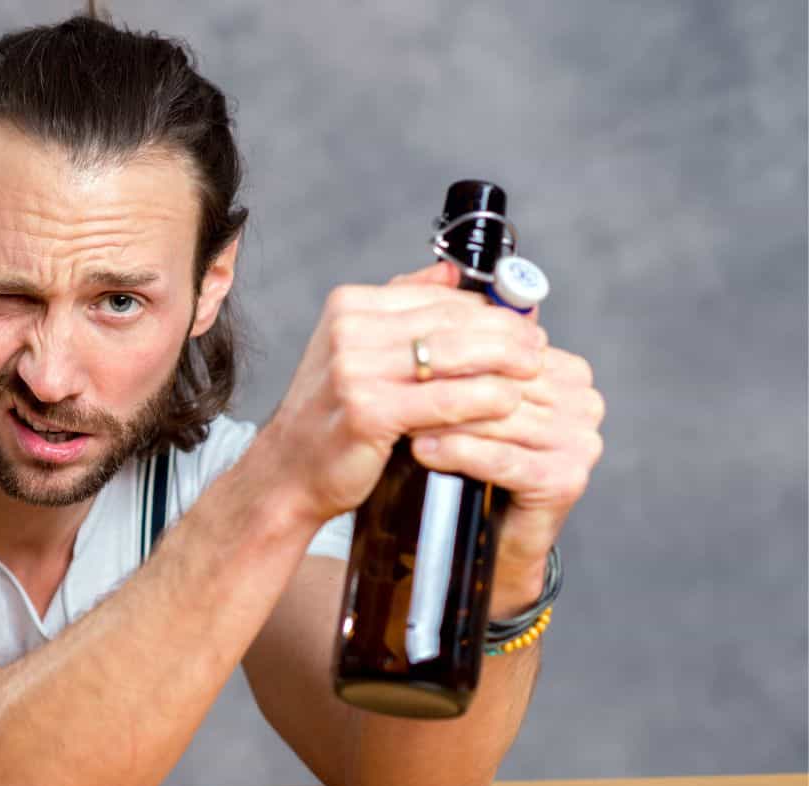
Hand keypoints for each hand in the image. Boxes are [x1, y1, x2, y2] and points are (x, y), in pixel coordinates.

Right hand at [258, 261, 552, 531]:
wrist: (289, 470)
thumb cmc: (332, 413)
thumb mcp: (357, 349)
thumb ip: (400, 308)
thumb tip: (452, 274)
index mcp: (348, 306)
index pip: (435, 296)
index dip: (486, 308)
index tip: (520, 322)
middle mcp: (348, 331)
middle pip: (449, 321)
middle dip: (504, 332)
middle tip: (538, 346)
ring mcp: (354, 371)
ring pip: (452, 356)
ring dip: (503, 361)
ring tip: (534, 370)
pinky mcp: (367, 411)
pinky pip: (443, 400)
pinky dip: (483, 399)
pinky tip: (509, 402)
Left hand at [408, 309, 604, 609]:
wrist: (473, 537)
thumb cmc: (460, 456)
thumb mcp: (455, 388)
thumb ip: (452, 329)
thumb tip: (442, 271)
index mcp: (561, 368)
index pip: (503, 344)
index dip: (449, 345)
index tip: (397, 344)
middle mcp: (581, 398)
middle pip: (500, 379)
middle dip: (442, 380)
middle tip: (390, 379)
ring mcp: (581, 438)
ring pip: (498, 417)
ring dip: (443, 416)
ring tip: (395, 416)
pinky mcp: (566, 478)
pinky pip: (503, 458)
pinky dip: (458, 454)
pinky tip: (420, 450)